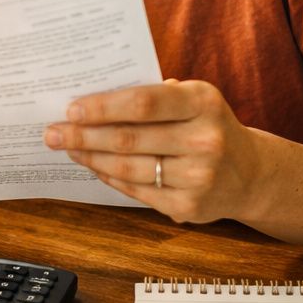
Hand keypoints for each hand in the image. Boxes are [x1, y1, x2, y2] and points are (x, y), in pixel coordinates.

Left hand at [43, 79, 264, 222]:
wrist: (251, 174)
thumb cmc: (207, 126)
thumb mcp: (193, 99)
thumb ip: (152, 96)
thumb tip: (90, 101)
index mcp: (203, 103)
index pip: (143, 102)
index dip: (103, 107)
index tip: (71, 109)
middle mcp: (204, 140)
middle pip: (128, 138)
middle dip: (83, 135)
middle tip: (52, 132)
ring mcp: (198, 177)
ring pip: (127, 168)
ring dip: (90, 157)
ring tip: (67, 147)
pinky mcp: (189, 207)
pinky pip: (136, 190)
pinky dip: (108, 177)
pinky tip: (93, 165)